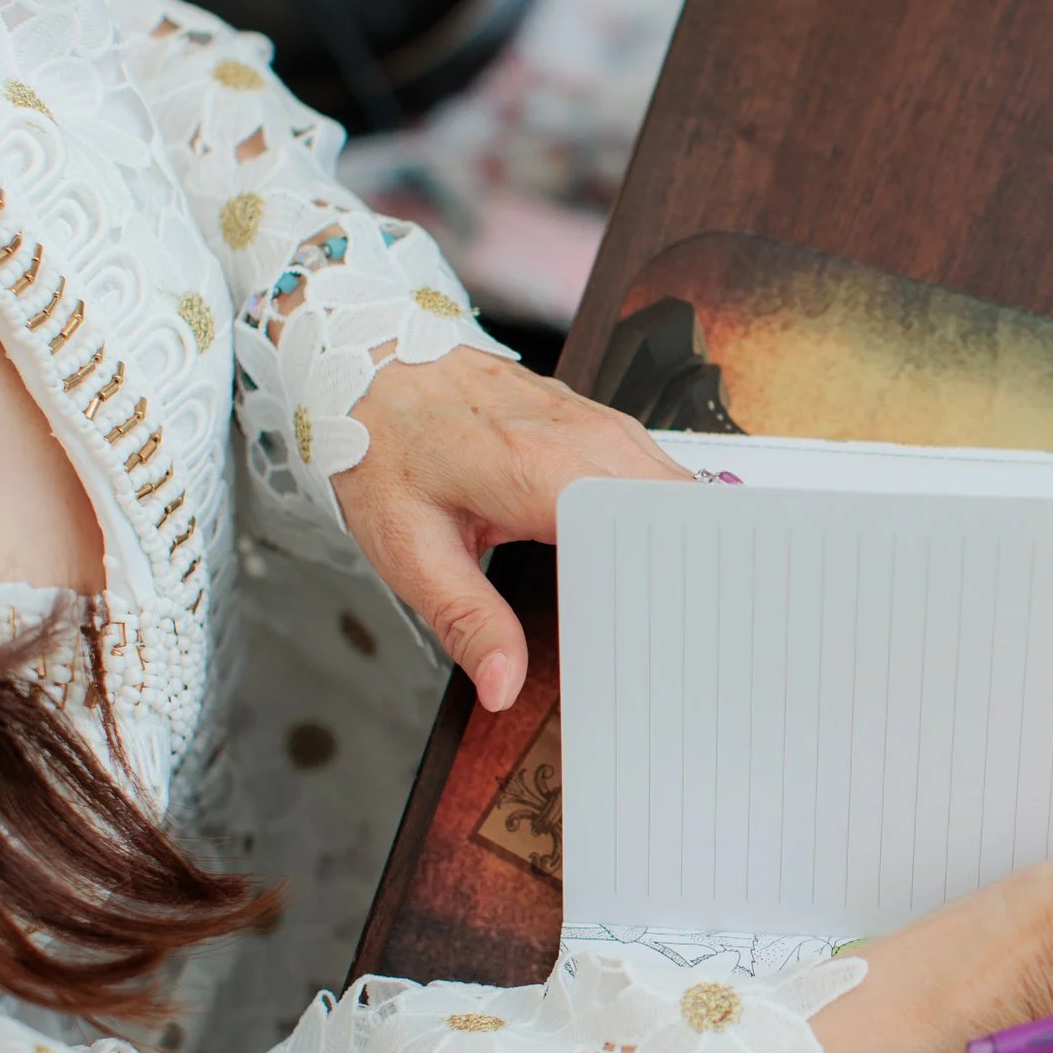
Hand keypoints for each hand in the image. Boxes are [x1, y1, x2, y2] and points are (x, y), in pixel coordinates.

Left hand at [337, 348, 691, 710]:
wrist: (373, 367)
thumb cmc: (386, 449)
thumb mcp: (410, 550)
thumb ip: (466, 621)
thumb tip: (503, 686)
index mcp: (539, 471)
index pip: (642, 533)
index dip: (657, 589)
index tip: (652, 638)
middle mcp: (584, 438)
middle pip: (675, 513)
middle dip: (679, 573)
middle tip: (663, 634)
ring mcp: (599, 423)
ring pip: (677, 491)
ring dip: (676, 542)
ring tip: (659, 600)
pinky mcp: (601, 422)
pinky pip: (657, 472)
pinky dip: (660, 515)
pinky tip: (638, 552)